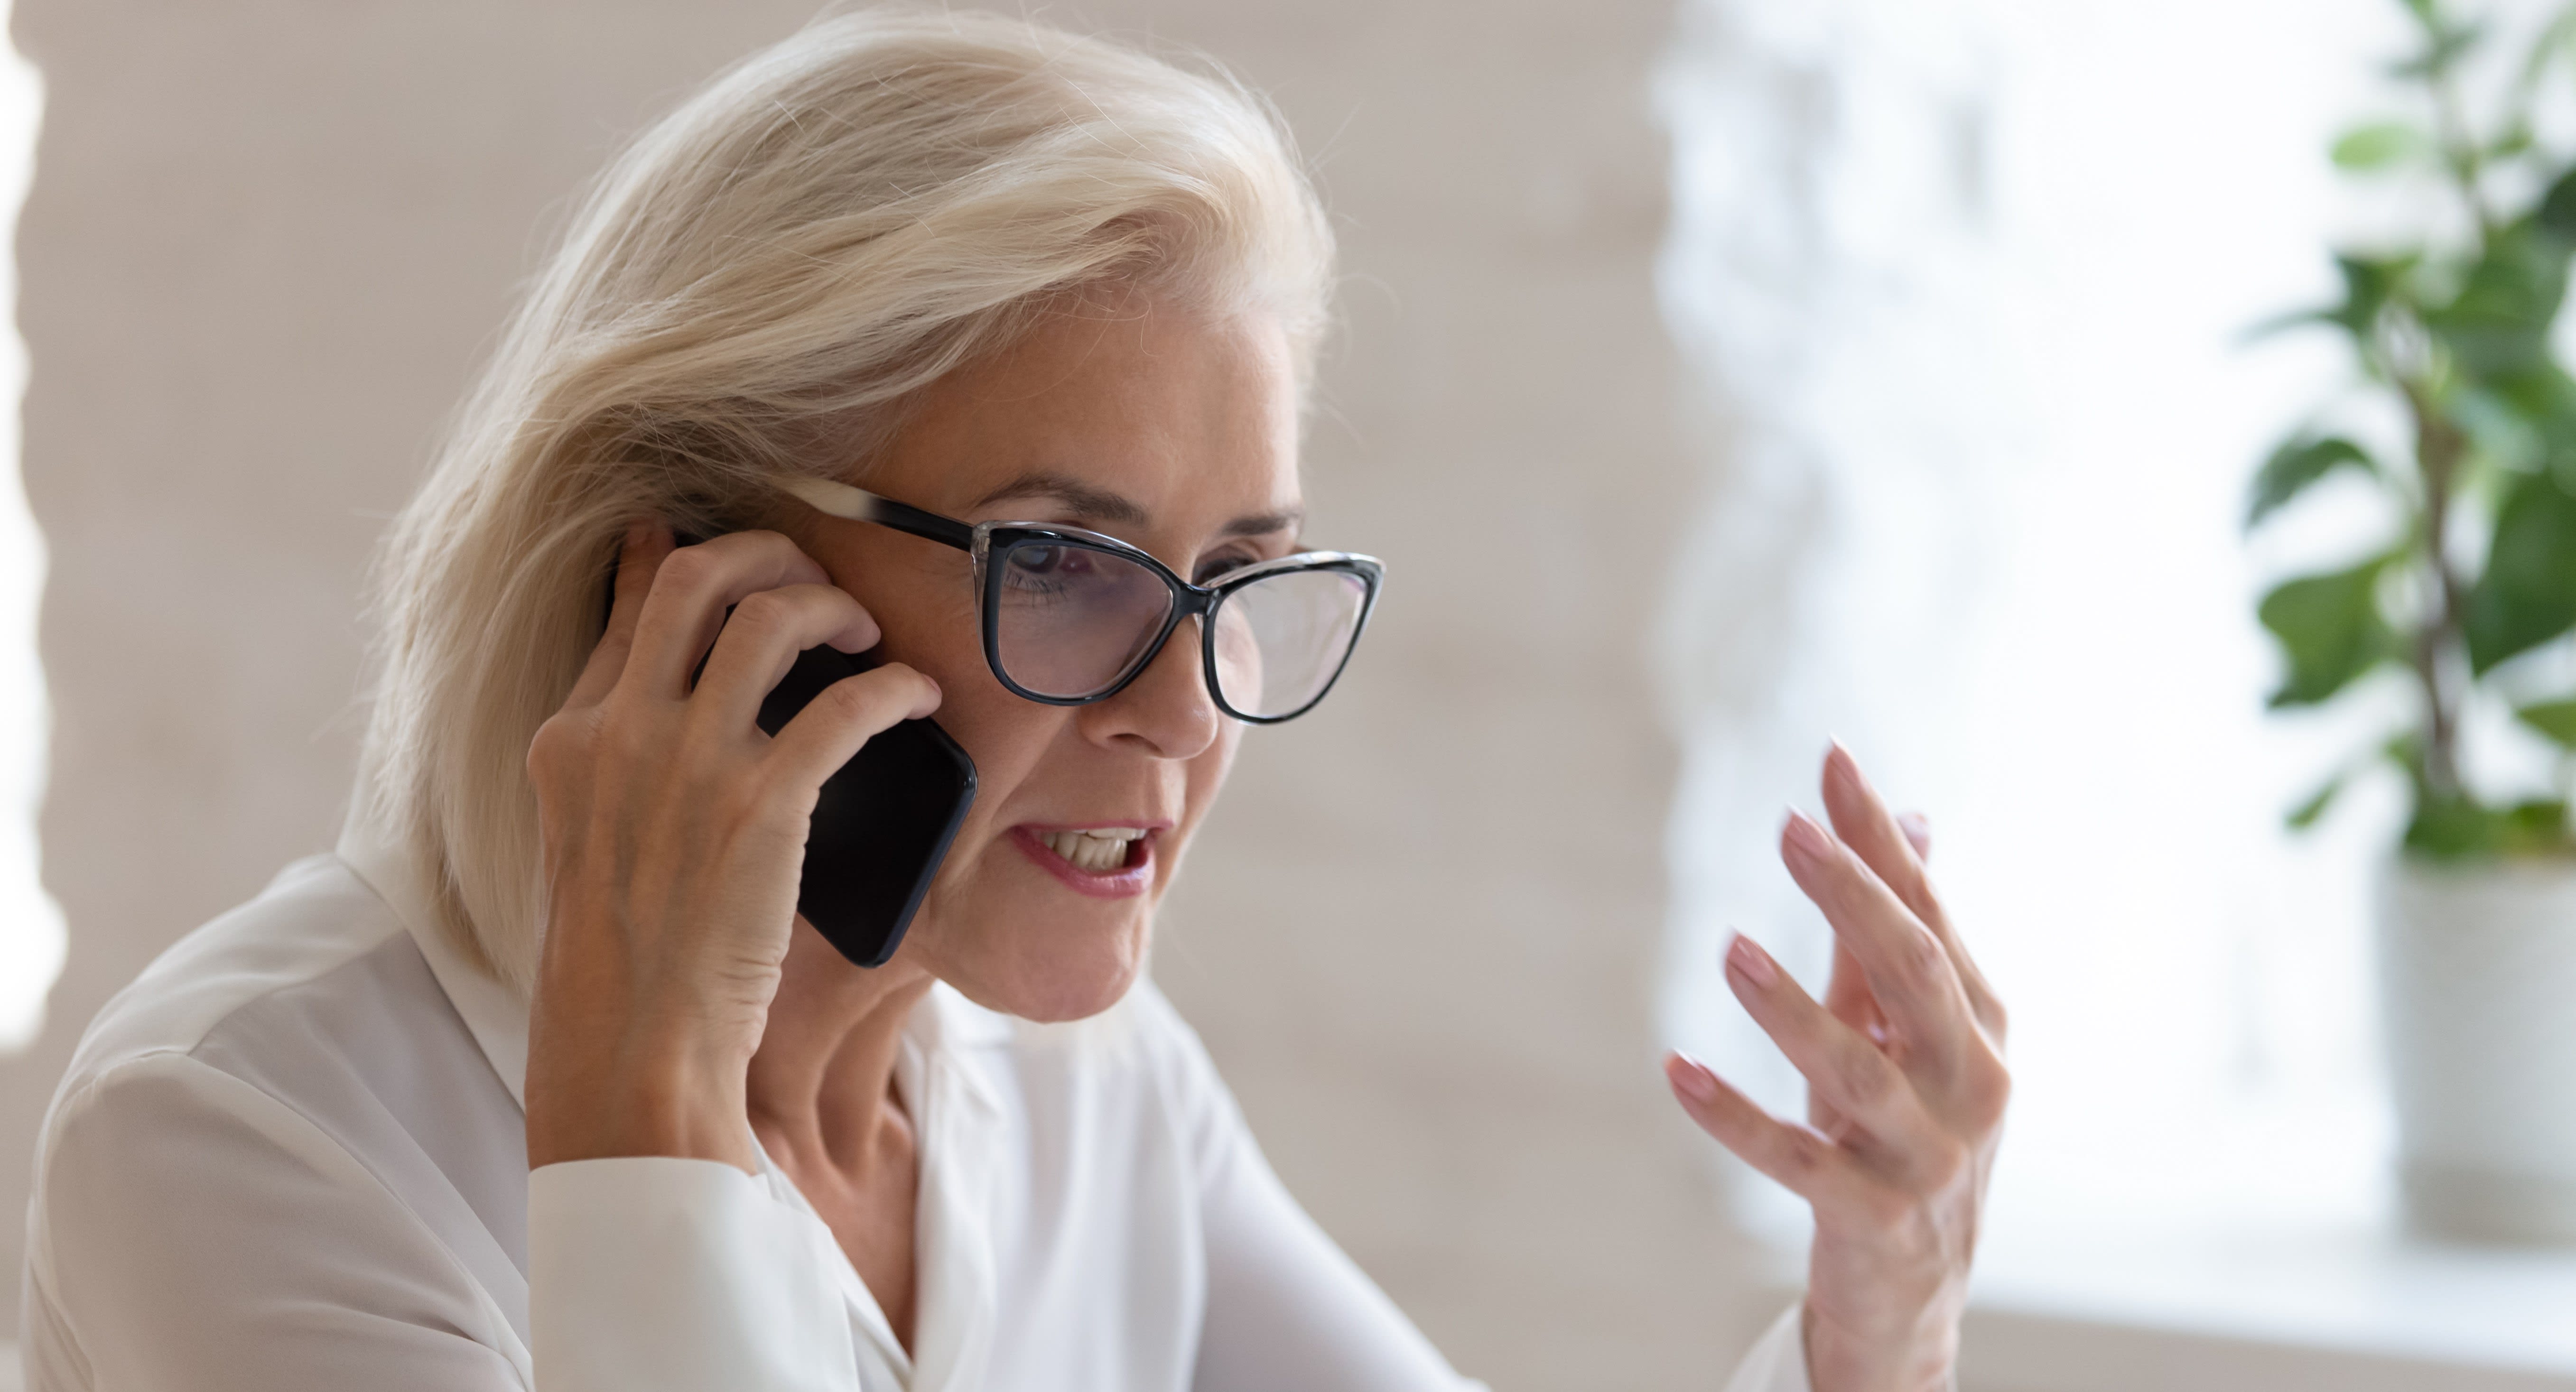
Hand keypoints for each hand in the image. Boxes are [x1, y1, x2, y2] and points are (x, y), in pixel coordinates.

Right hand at [522, 523, 939, 1171]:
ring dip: (834, 607)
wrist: (631, 1045)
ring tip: (867, 632)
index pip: (637, 606)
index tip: (730, 545)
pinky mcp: (760, 806)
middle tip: (812, 580)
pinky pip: (845, 707)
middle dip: (768, 554)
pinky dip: (893, 688)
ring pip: (772, 620)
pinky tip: (916, 696)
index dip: (688, 557)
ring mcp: (689, 764)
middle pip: (699, 578)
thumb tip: (652, 692)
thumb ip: (619, 753)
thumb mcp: (591, 837)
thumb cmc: (626, 955)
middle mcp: (623, 732)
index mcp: (573, 737)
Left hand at [1664, 745, 2008, 1391]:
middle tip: (1791, 830)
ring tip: (1730, 948)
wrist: (1919, 1290)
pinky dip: (1735, 1118)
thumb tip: (1909, 817)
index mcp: (1978, 1022)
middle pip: (1915, 974)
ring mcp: (1930, 1155)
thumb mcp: (1905, 1032)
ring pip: (1859, 1071)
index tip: (1832, 760)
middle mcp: (1970, 1080)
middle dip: (1854, 897)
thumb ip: (1893, 935)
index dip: (1882, 839)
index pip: (1929, 913)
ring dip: (1791, 1007)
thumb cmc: (1906, 1133)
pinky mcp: (1875, 1217)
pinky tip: (1677, 1070)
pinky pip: (1797, 1161)